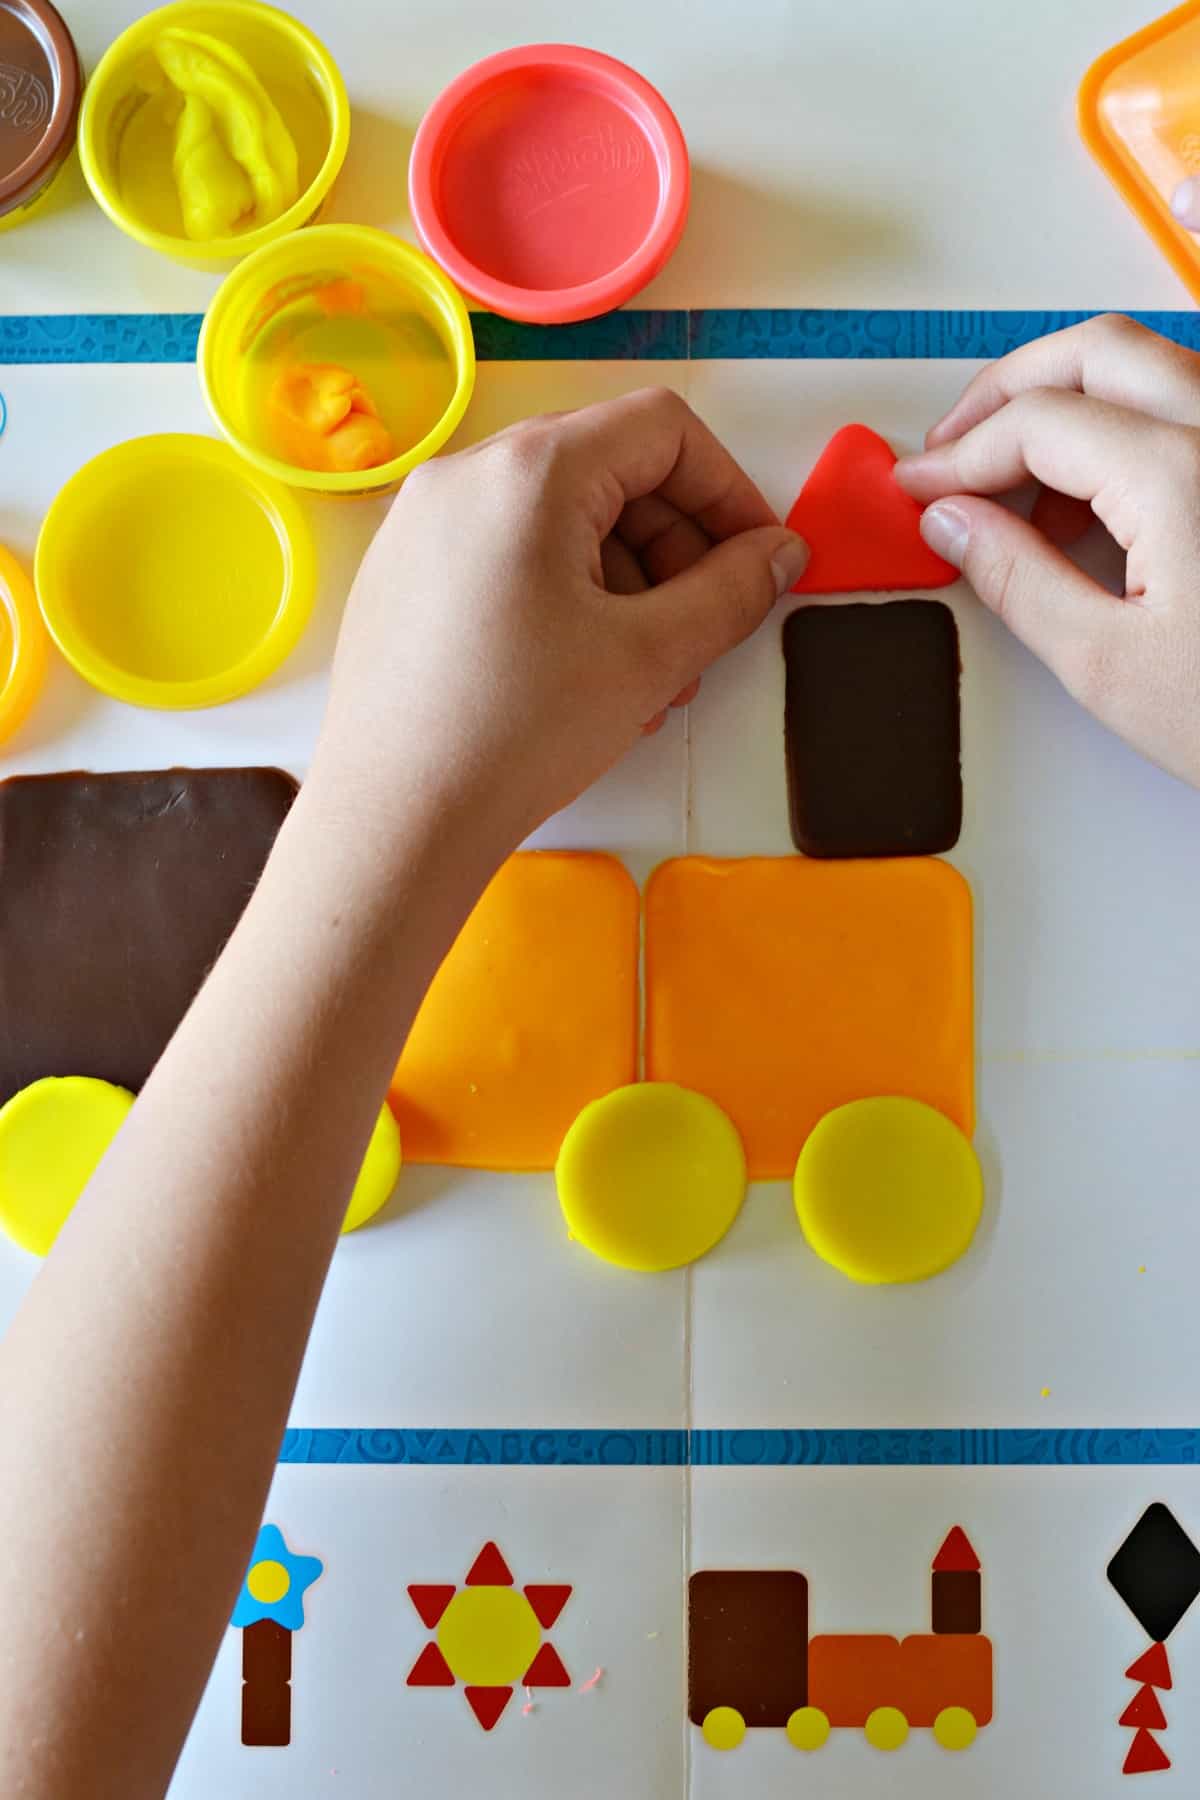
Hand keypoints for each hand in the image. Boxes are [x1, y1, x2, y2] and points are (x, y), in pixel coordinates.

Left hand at [315, 388, 807, 847]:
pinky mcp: (400, 578)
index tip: (757, 560)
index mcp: (529, 470)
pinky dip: (564, 597)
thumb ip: (732, 591)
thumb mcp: (650, 658)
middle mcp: (464, 474)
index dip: (729, 488)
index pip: (660, 428)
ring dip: (626, 582)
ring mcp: (420, 526)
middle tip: (705, 629)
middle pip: (607, 469)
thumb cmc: (518, 731)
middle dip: (676, 545)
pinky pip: (506, 557)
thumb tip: (780, 552)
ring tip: (649, 676)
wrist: (393, 821)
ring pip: (558, 520)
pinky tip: (583, 677)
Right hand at [894, 314, 1199, 788]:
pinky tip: (1088, 499)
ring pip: (1146, 366)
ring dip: (1064, 402)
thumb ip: (1016, 581)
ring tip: (1013, 485)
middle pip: (1095, 352)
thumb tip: (955, 524)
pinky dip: (1120, 425)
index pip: (1038, 423)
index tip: (919, 488)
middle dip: (1007, 391)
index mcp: (1180, 476)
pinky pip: (1185, 406)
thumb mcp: (1107, 665)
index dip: (960, 454)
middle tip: (953, 448)